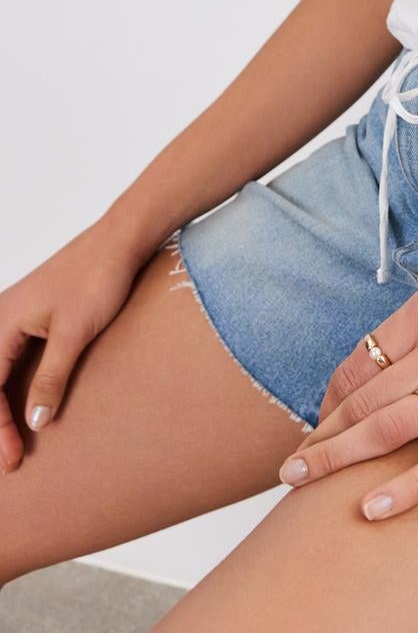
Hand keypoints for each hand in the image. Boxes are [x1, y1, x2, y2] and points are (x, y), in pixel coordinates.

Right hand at [0, 219, 149, 471]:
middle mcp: (1, 317)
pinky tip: (22, 406)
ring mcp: (15, 315)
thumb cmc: (97, 278)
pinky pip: (11, 359)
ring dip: (0, 407)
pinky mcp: (33, 317)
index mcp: (2, 320)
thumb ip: (51, 379)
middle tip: (9, 460)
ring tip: (11, 440)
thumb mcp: (73, 334)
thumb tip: (35, 423)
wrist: (122, 240)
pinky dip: (11, 387)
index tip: (12, 457)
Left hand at [276, 242, 417, 521]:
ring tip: (306, 482)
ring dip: (342, 458)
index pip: (361, 361)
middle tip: (291, 467)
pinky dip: (408, 487)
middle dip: (323, 436)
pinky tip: (374, 507)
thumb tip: (372, 375)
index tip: (318, 427)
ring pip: (395, 427)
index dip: (331, 399)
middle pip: (368, 399)